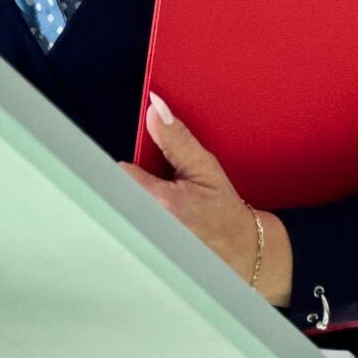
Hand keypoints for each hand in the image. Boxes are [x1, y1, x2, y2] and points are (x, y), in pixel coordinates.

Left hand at [119, 93, 292, 305]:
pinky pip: (129, 220)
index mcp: (160, 203)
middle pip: (118, 188)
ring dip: (136, 195)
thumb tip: (155, 108)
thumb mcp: (204, 167)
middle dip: (133, 179)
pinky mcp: (142, 248)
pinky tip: (162, 213)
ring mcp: (143, 239)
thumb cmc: (224, 211)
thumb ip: (176, 138)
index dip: (131, 162)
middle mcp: (147, 225)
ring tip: (165, 198)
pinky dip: (139, 211)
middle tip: (161, 181)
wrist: (239, 249)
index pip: (120, 171)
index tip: (146, 162)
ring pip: (123, 204)